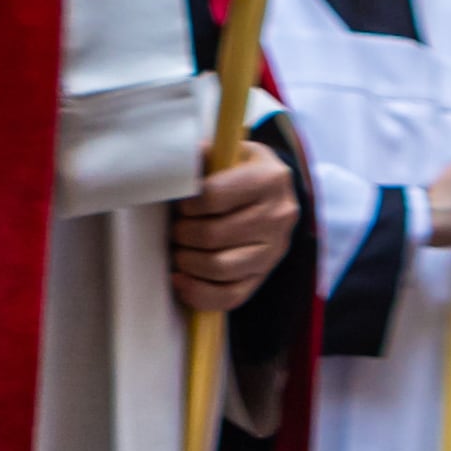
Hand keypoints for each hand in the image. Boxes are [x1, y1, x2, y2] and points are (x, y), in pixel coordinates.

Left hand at [171, 147, 298, 313]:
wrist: (272, 193)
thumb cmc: (240, 171)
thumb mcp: (228, 152)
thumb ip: (202, 157)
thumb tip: (171, 166)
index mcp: (271, 178)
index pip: (215, 196)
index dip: (187, 203)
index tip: (180, 203)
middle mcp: (279, 215)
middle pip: (214, 235)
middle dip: (182, 234)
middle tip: (175, 229)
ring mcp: (275, 249)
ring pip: (220, 268)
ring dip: (187, 262)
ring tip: (179, 251)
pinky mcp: (264, 275)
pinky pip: (229, 297)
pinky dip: (197, 293)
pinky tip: (180, 279)